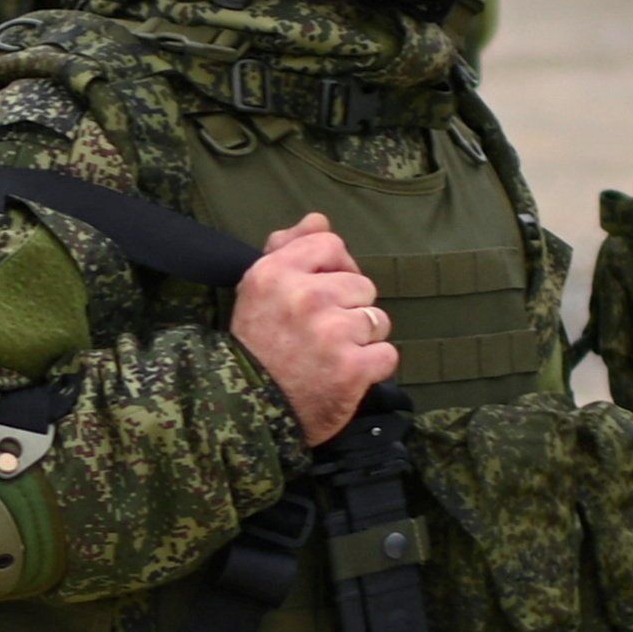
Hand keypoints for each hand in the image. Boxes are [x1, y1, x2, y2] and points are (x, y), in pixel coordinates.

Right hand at [230, 214, 396, 445]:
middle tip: (322, 333)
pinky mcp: (352, 369)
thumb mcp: (257, 290)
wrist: (246, 412)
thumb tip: (318, 218)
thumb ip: (288, 248)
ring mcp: (331, 333)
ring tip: (333, 355)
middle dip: (350, 308)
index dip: (335, 267)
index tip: (323, 291)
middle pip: (362, 284)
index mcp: (275, 273)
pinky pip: (387, 354)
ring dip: (362, 339)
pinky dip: (371, 368)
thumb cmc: (255, 347)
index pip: (331, 243)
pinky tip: (346, 374)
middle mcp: (304, 297)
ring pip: (377, 319)